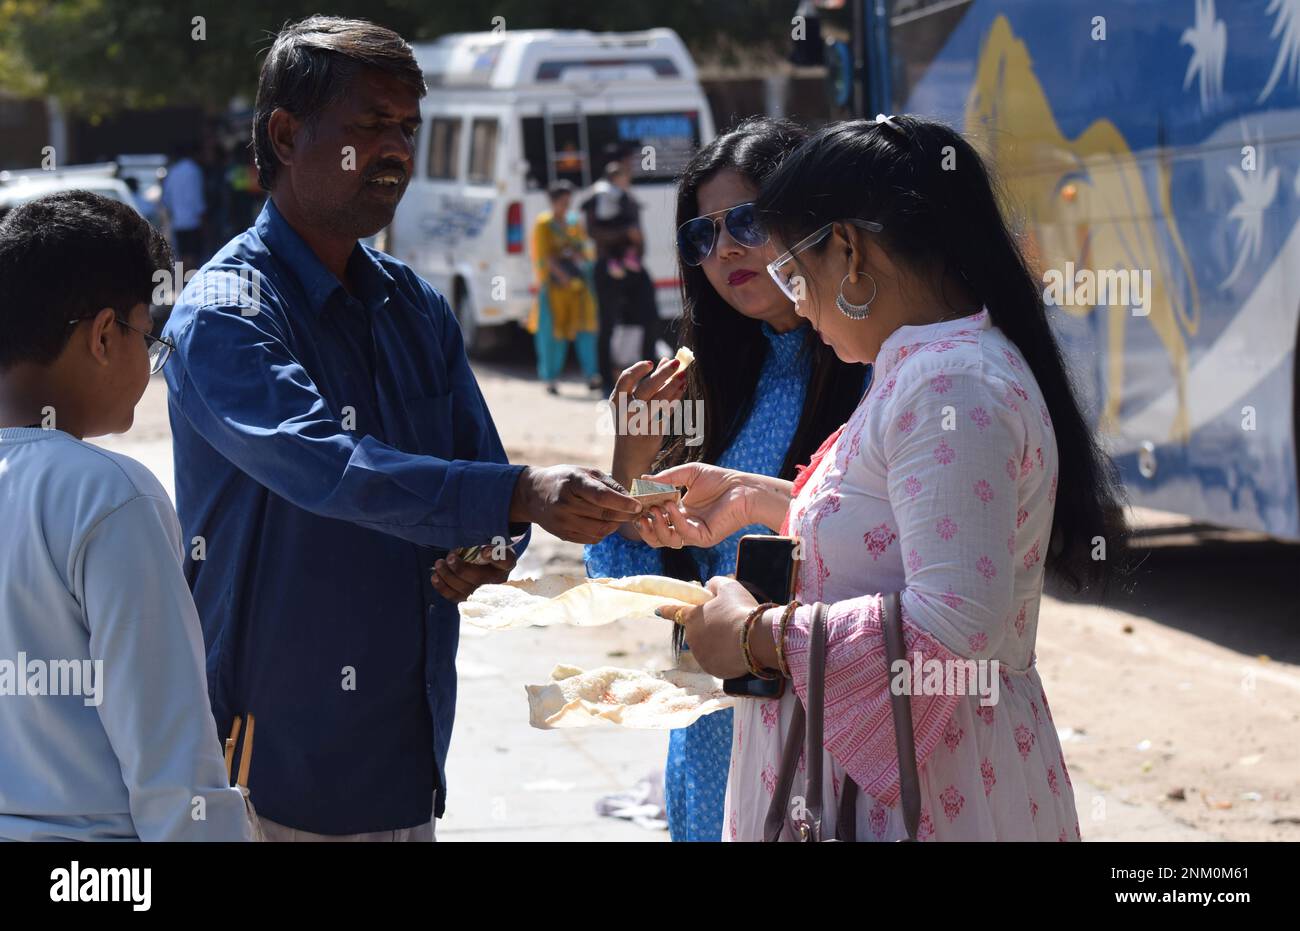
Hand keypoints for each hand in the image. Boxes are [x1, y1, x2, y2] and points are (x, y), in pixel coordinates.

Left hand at [431, 549, 517, 602]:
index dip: (495, 557)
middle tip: (450, 557)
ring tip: (439, 564)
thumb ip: (484, 543)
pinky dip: (443, 587)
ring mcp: (484, 592)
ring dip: (449, 577)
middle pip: (480, 578)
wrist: (481, 563)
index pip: (505, 560)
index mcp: (506, 562)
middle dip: (462, 569)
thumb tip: (481, 551)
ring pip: (465, 589)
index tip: (484, 551)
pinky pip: (456, 597)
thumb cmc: (484, 548)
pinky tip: (435, 577)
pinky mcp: (469, 598)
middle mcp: (498, 580)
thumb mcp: (489, 541)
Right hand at [509, 465, 642, 544]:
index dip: (622, 503)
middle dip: (625, 515)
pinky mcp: (562, 534)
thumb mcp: (584, 472)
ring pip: (599, 531)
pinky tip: (605, 523)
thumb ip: (608, 483)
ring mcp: (562, 521)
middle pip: (603, 515)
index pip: (601, 496)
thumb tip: (630, 498)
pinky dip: (604, 533)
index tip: (638, 505)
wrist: (533, 494)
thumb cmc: (565, 479)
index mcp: (572, 482)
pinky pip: (591, 539)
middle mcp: (565, 503)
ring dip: (616, 525)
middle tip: (637, 512)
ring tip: (621, 517)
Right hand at [609, 357, 686, 486]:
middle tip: (676, 362)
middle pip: (645, 388)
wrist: (629, 459)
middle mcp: (625, 413)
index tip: (651, 362)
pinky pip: (666, 413)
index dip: (638, 369)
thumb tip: (665, 360)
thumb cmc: (631, 425)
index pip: (625, 380)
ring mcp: (638, 424)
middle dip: (663, 374)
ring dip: (673, 386)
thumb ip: (647, 382)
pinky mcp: (651, 433)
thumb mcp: (631, 405)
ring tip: (683, 376)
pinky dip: (675, 400)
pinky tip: (682, 391)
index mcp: (616, 402)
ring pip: (659, 401)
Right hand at [634, 462, 755, 548]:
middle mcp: (684, 526)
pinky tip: (673, 506)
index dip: (643, 513)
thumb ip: (666, 478)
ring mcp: (694, 534)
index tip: (636, 501)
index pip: (655, 520)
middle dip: (645, 527)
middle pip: (656, 537)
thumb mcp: (688, 474)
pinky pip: (683, 534)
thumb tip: (643, 479)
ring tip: (656, 508)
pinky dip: (675, 520)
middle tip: (640, 513)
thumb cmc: (720, 480)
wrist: (744, 488)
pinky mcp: (704, 537)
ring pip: (667, 541)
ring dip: (657, 526)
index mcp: (679, 513)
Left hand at [656, 576, 759, 678]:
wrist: (756, 639)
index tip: (658, 610)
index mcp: (692, 617)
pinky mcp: (713, 670)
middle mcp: (692, 638)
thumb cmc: (740, 610)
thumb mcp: (728, 587)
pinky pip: (717, 661)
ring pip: (708, 647)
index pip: (675, 612)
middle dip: (709, 627)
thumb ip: (715, 584)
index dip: (667, 610)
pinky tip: (737, 651)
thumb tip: (708, 587)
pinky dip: (725, 657)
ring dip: (717, 643)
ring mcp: (701, 656)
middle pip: (698, 631)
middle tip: (729, 623)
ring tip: (737, 638)